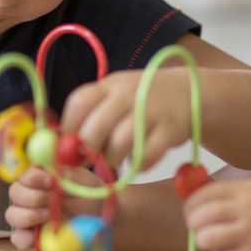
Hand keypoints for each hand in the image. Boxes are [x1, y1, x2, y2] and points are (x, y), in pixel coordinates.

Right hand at [5, 166, 105, 249]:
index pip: (25, 174)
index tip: (50, 181)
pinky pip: (18, 238)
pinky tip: (41, 233)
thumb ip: (66, 175)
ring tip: (48, 215)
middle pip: (15, 192)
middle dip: (32, 196)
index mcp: (42, 178)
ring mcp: (31, 217)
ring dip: (28, 214)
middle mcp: (32, 196)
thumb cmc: (91, 198)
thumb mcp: (83, 182)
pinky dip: (25, 237)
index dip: (33, 177)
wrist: (100, 221)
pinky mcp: (33, 238)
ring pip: (12, 214)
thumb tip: (50, 170)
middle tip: (51, 199)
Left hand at [61, 68, 193, 169]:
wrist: (189, 92)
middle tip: (92, 157)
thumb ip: (91, 115)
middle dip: (88, 149)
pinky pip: (147, 156)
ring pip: (120, 144)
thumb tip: (61, 146)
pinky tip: (140, 160)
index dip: (68, 127)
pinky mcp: (170, 129)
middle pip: (96, 127)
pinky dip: (139, 164)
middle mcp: (128, 95)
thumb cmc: (142, 100)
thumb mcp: (115, 97)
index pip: (79, 102)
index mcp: (110, 85)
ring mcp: (151, 111)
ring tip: (117, 158)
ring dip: (113, 159)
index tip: (68, 144)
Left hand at [184, 179, 250, 250]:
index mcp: (246, 191)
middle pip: (201, 216)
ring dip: (202, 244)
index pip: (204, 193)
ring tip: (211, 245)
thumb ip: (230, 194)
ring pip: (205, 238)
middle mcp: (247, 210)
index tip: (190, 213)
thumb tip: (194, 200)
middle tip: (199, 231)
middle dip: (193, 225)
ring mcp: (250, 234)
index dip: (190, 205)